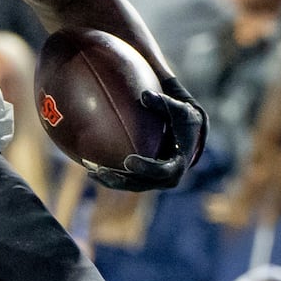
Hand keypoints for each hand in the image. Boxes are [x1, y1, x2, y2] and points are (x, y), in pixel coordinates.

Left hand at [88, 81, 206, 193]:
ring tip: (91, 171)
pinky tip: (90, 169)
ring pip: (129, 186)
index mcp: (177, 165)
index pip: (160, 171)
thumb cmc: (183, 119)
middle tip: (101, 170)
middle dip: (120, 179)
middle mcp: (165, 179)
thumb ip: (163, 103)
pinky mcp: (144, 180)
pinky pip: (125, 181)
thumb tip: (144, 95)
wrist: (189, 135)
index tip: (128, 160)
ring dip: (110, 181)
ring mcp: (153, 181)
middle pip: (140, 184)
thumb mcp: (179, 109)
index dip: (145, 168)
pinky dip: (110, 177)